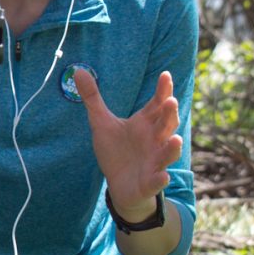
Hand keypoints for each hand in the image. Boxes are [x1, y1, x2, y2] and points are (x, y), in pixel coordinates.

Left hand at [73, 68, 181, 218]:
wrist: (119, 184)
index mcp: (145, 123)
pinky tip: (163, 177)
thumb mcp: (101, 123)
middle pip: (166, 125)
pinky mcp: (149, 182)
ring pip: (168, 153)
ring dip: (172, 147)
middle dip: (169, 114)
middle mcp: (155, 140)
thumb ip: (93, 98)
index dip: (163, 90)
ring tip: (175, 140)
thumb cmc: (115, 151)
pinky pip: (157, 180)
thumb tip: (78, 70)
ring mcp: (155, 161)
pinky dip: (160, 179)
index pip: (157, 104)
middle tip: (170, 101)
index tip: (165, 75)